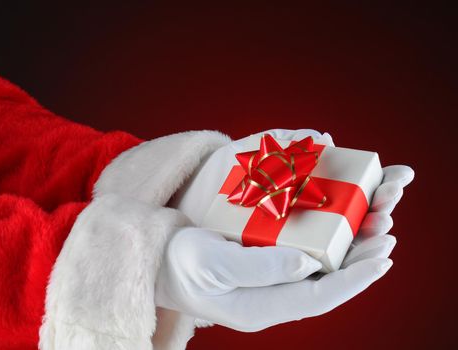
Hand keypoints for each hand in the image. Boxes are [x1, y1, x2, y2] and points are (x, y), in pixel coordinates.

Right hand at [157, 129, 413, 330]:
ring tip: (373, 226)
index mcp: (260, 307)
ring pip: (319, 269)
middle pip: (327, 283)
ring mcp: (269, 284)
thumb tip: (307, 264)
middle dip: (359, 263)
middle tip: (387, 236)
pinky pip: (303, 257)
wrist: (161, 260)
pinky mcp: (266, 267)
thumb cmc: (181, 262)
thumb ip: (259, 267)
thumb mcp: (213, 263)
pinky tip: (336, 223)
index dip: (354, 280)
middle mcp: (271, 298)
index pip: (318, 297)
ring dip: (347, 250)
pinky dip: (324, 241)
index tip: (382, 259)